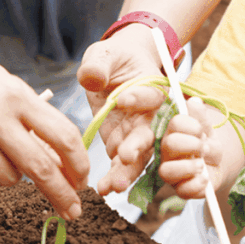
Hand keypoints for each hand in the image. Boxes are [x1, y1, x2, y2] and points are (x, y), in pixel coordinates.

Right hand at [0, 41, 89, 219]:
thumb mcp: (10, 89)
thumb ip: (36, 122)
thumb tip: (63, 167)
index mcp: (17, 98)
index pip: (63, 137)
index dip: (79, 164)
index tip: (82, 180)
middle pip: (41, 169)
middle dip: (62, 195)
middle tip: (73, 211)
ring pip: (8, 180)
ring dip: (12, 174)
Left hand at [77, 23, 165, 193]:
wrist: (117, 69)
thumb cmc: (114, 58)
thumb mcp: (104, 55)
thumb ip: (99, 65)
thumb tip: (91, 78)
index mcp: (152, 88)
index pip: (150, 94)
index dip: (138, 97)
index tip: (123, 100)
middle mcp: (150, 115)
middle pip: (149, 132)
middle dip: (138, 145)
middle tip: (127, 156)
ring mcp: (137, 133)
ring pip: (139, 155)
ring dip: (128, 171)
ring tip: (115, 186)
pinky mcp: (123, 144)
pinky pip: (122, 164)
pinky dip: (115, 177)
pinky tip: (104, 189)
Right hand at [158, 97, 221, 198]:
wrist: (218, 163)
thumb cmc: (206, 143)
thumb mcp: (205, 128)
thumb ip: (200, 116)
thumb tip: (194, 102)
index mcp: (171, 133)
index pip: (174, 123)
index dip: (189, 125)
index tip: (201, 129)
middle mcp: (166, 152)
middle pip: (169, 144)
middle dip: (191, 144)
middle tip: (204, 146)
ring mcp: (172, 172)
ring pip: (167, 171)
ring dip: (188, 166)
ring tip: (201, 164)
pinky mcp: (181, 189)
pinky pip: (183, 191)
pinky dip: (196, 185)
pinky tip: (204, 179)